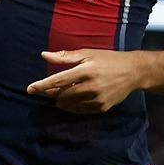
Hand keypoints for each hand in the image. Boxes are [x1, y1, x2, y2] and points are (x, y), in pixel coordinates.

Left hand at [26, 49, 145, 113]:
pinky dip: (72, 107)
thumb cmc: (107, 59)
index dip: (42, 85)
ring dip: (60, 101)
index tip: (29, 89)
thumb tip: (44, 55)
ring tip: (58, 96)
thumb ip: (65, 56)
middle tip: (47, 90)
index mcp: (86, 70)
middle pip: (63, 94)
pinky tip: (70, 102)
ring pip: (70, 104)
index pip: (58, 80)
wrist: (133, 72)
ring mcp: (97, 99)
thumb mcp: (87, 53)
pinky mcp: (102, 108)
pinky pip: (80, 111)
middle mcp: (91, 86)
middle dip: (52, 93)